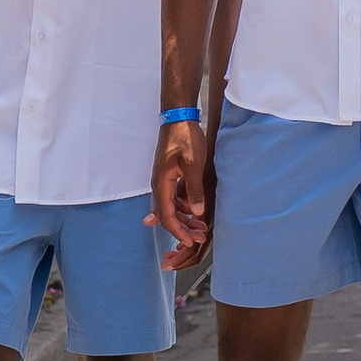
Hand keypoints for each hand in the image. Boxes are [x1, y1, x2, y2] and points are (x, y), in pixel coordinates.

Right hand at [152, 120, 209, 268]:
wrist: (178, 118)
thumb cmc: (185, 138)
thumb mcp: (193, 164)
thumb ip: (194, 188)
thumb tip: (197, 213)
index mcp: (161, 184)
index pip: (167, 216)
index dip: (178, 231)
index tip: (190, 242)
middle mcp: (159, 185)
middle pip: (168, 215)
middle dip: (183, 228)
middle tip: (200, 237)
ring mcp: (163, 181)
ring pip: (172, 207)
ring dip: (185, 219)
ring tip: (201, 227)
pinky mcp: (169, 176)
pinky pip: (174, 198)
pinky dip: (185, 207)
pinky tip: (196, 211)